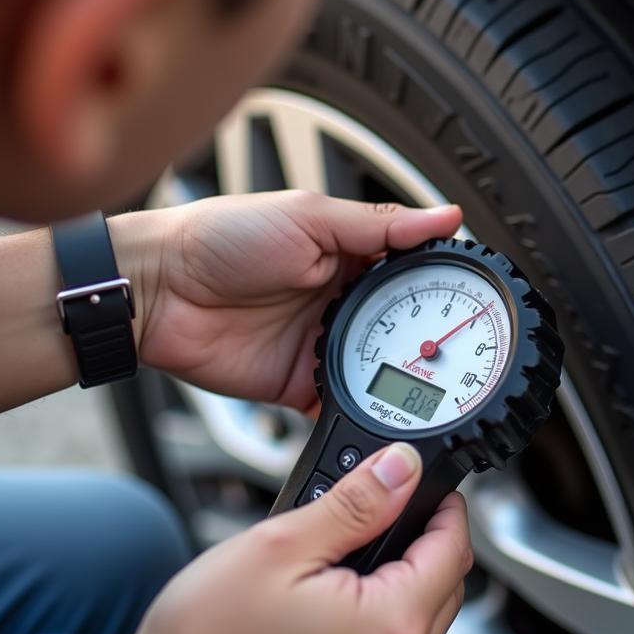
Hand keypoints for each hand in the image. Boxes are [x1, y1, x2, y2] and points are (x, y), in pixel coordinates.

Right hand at [110, 442, 471, 633]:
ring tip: (342, 557)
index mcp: (392, 629)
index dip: (445, 508)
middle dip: (422, 544)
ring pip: (420, 624)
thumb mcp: (281, 546)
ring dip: (401, 583)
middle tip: (378, 513)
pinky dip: (377, 624)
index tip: (428, 484)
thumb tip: (401, 469)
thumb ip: (356, 503)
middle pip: (444, 588)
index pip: (455, 552)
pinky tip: (329, 605)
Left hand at [117, 191, 462, 409]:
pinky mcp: (304, 383)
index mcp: (350, 255)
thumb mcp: (308, 218)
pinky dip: (364, 415)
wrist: (157, 291)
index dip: (445, 287)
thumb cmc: (219, 238)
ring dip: (404, 379)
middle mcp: (344, 301)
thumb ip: (379, 225)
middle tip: (460, 354)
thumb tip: (445, 215)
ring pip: (382, 370)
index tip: (477, 301)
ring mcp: (325, 345)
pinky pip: (344, 405)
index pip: (414, 272)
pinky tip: (388, 417)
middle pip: (407, 327)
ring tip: (435, 389)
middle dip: (433, 342)